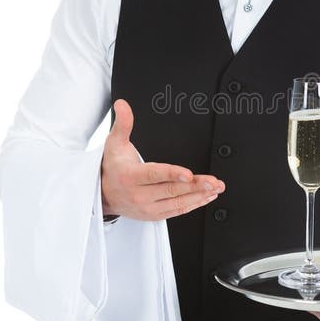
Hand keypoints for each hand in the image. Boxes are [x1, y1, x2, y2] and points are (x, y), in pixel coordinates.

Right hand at [100, 98, 225, 220]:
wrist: (104, 194)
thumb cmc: (114, 167)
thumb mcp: (115, 143)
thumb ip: (123, 124)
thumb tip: (122, 105)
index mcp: (130, 176)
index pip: (153, 174)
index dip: (172, 174)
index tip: (188, 174)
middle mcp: (138, 195)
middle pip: (170, 190)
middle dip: (194, 186)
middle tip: (212, 181)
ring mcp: (147, 207)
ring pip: (177, 202)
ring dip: (199, 195)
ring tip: (215, 187)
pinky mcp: (155, 215)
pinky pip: (177, 211)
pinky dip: (194, 204)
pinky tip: (207, 196)